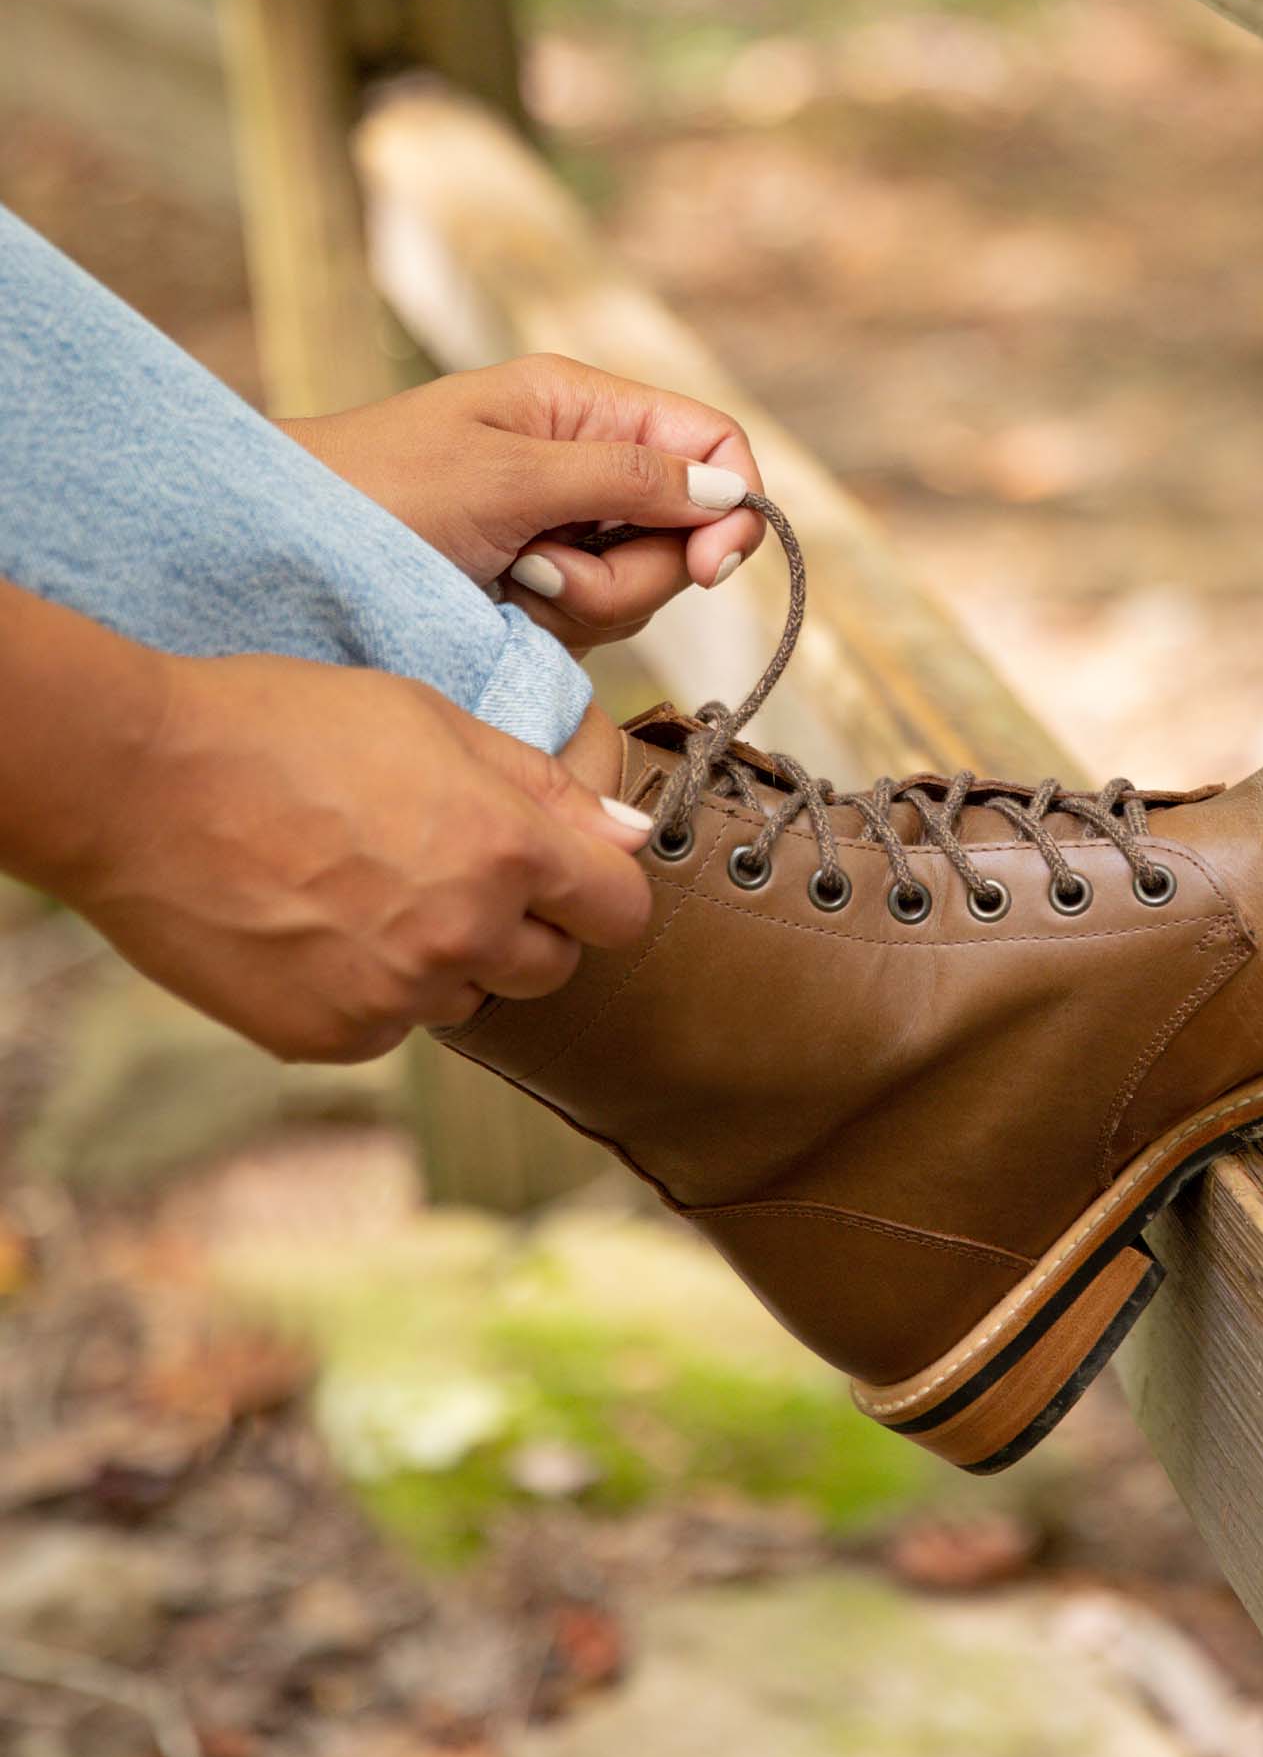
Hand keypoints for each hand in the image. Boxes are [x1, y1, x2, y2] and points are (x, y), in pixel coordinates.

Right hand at [61, 653, 654, 1062]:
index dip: (599, 890)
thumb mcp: (434, 720)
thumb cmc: (282, 729)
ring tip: (366, 890)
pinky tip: (318, 928)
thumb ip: (544, 788)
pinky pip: (390, 1027)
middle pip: (552, 966)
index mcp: (507, 851)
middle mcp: (465, 936)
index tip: (570, 877)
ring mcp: (397, 996)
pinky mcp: (332, 1037)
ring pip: (467, 998)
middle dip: (523, 927)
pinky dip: (370, 991)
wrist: (139, 783)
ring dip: (444, 961)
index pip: (622, 911)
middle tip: (447, 870)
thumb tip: (628, 836)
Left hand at [278, 355, 766, 655]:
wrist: (280, 554)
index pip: (709, 440)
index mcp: (580, 406)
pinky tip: (497, 609)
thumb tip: (730, 491)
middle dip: (633, 570)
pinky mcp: (542, 590)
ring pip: (645, 588)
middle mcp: (584, 464)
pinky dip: (555, 627)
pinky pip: (598, 623)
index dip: (732, 503)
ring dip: (584, 603)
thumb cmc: (375, 491)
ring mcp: (566, 531)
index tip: (712, 568)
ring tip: (505, 583)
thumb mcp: (508, 476)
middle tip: (545, 570)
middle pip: (686, 530)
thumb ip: (625, 479)